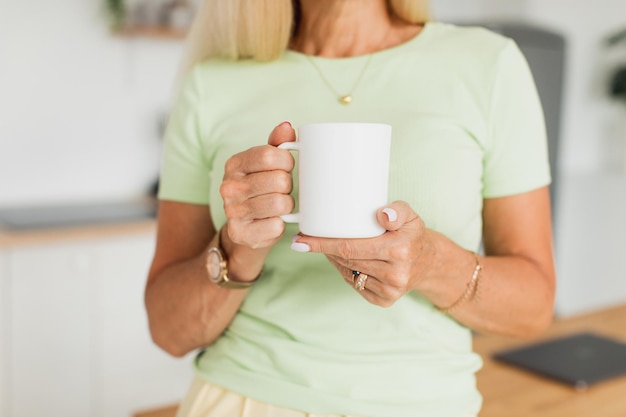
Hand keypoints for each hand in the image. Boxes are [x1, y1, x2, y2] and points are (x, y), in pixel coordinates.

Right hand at [220, 121, 295, 248]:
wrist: (245, 228)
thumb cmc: (260, 189)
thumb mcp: (265, 164)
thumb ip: (277, 144)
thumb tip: (287, 127)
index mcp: (234, 164)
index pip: (270, 155)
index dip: (287, 162)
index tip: (286, 168)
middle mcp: (229, 187)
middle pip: (279, 181)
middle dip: (288, 186)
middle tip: (281, 191)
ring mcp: (233, 211)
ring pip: (280, 204)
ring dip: (286, 205)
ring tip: (278, 205)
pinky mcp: (241, 233)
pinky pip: (276, 226)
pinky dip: (280, 225)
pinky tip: (272, 221)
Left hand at [292, 201, 435, 306]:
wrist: (429, 262)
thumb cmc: (412, 234)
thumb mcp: (409, 215)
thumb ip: (396, 210)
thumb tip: (381, 214)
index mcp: (398, 250)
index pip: (350, 247)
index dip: (322, 244)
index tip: (300, 240)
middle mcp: (394, 274)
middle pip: (346, 260)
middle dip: (324, 250)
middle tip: (309, 239)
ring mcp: (389, 291)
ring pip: (348, 273)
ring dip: (334, 261)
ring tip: (329, 247)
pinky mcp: (384, 301)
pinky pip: (355, 285)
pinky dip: (346, 272)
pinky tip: (345, 262)